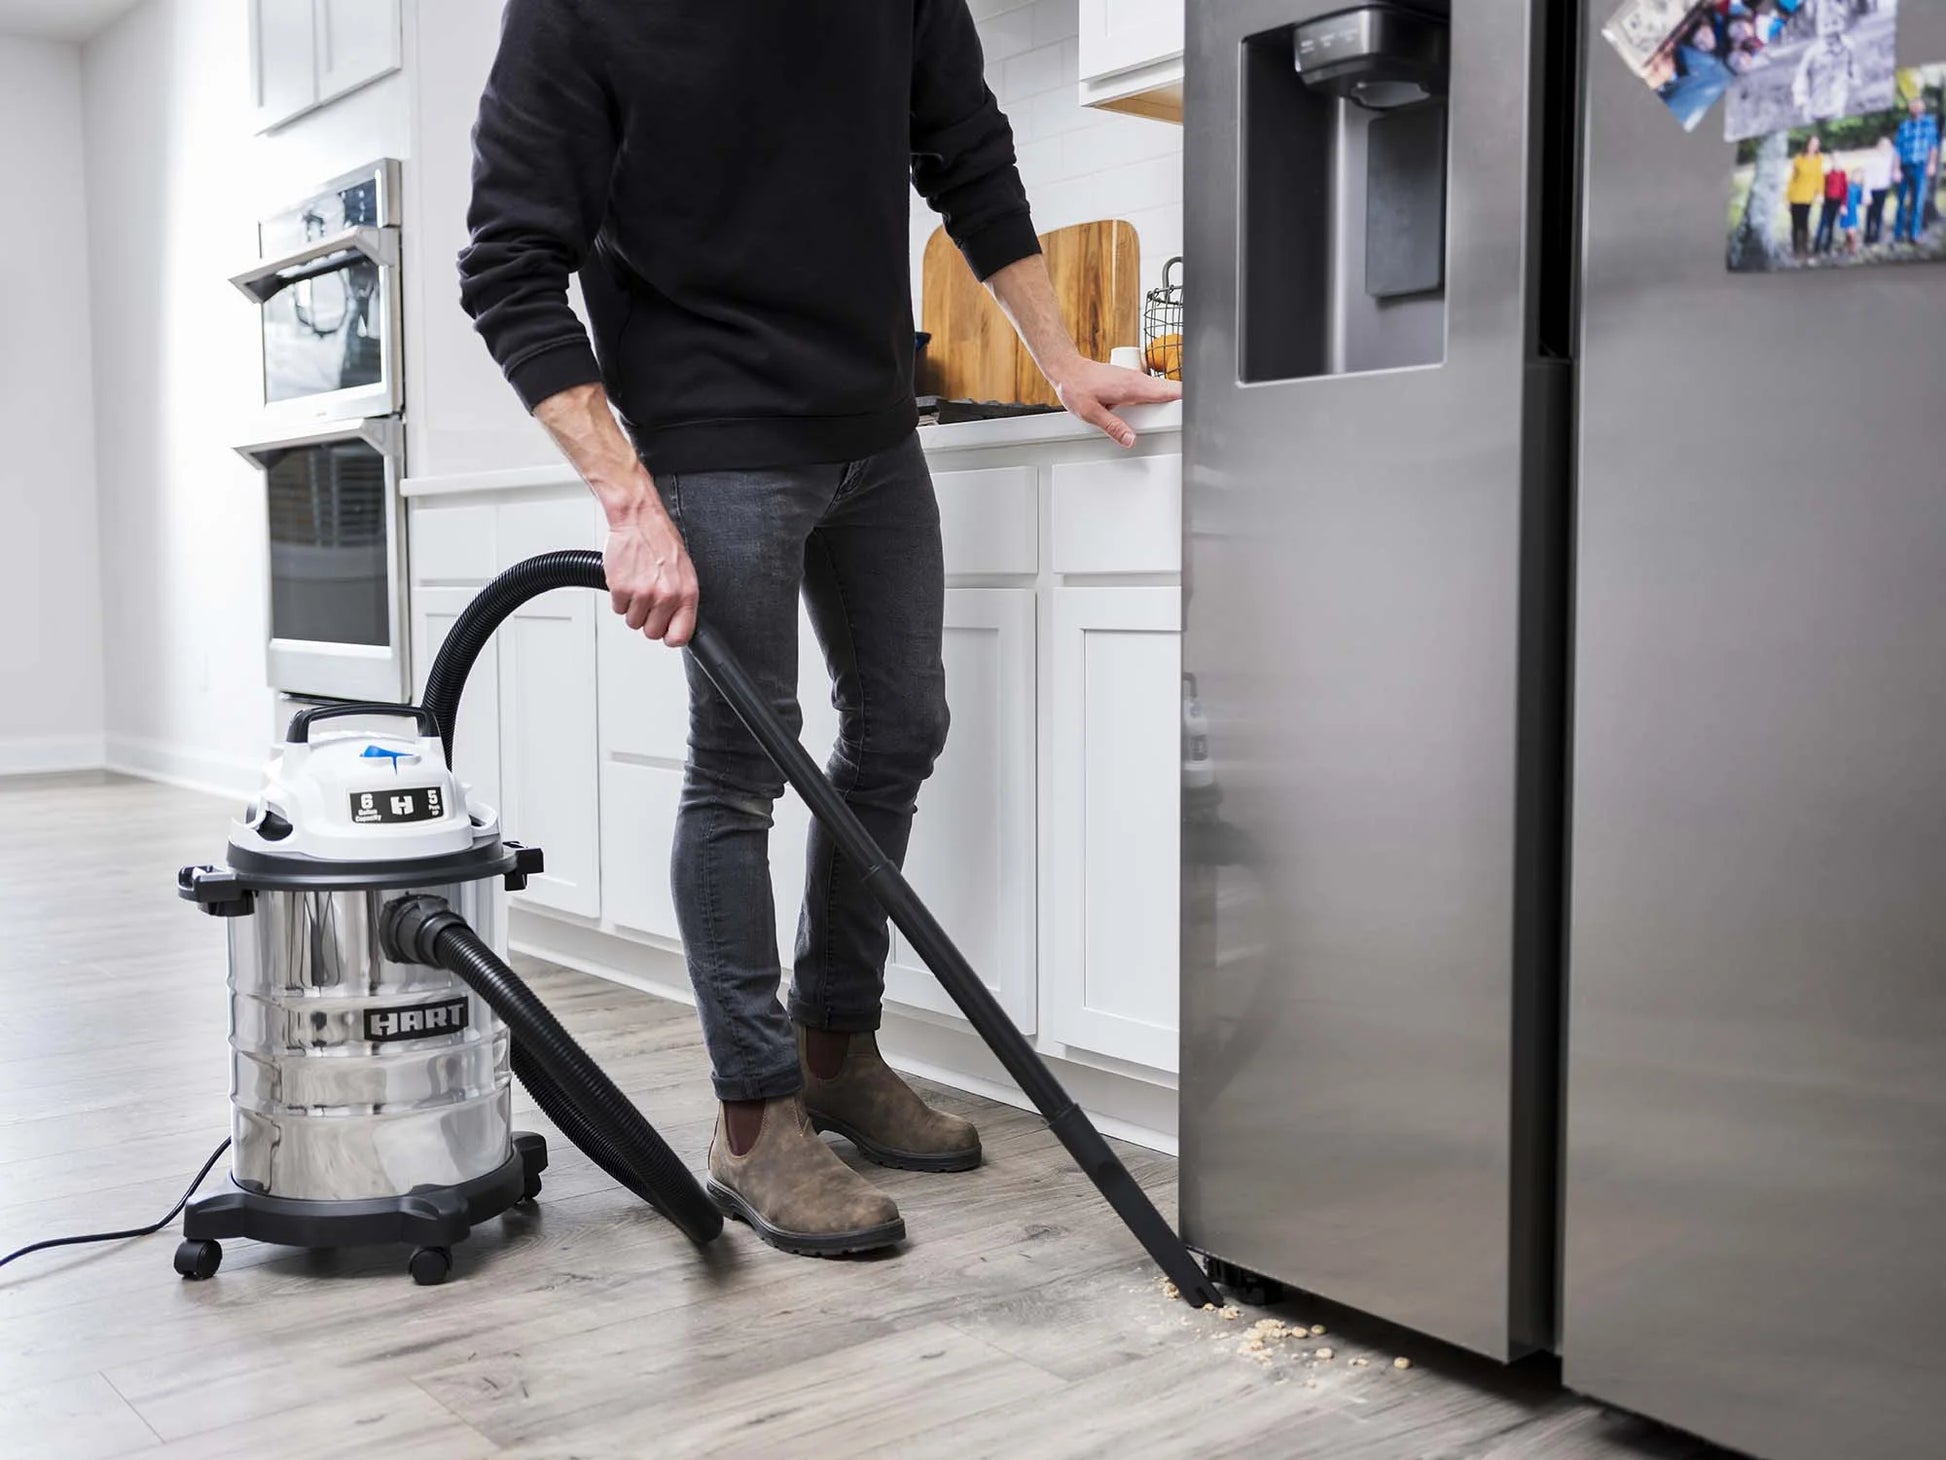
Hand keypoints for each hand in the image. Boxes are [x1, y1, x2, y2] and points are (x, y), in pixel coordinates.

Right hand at [603, 505, 697, 646]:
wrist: (639, 519)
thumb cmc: (661, 541)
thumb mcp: (684, 571)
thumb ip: (682, 599)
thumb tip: (679, 622)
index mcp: (686, 593)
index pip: (681, 635)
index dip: (670, 637)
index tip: (666, 632)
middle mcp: (667, 596)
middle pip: (653, 633)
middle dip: (648, 620)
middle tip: (647, 600)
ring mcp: (643, 594)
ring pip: (633, 622)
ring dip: (632, 608)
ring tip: (638, 586)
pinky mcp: (622, 589)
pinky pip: (618, 609)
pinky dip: (619, 598)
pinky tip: (627, 580)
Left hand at [1052, 358, 1182, 448]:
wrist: (1068, 370)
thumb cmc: (1077, 387)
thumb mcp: (1091, 413)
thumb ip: (1113, 427)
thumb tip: (1130, 440)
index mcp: (1133, 387)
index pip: (1170, 391)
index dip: (1188, 399)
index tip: (1196, 412)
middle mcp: (1138, 380)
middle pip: (1173, 390)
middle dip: (1186, 402)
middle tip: (1190, 421)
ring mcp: (1137, 379)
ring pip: (1164, 390)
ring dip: (1173, 401)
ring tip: (1179, 417)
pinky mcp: (1133, 381)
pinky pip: (1154, 390)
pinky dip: (1161, 398)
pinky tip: (1159, 410)